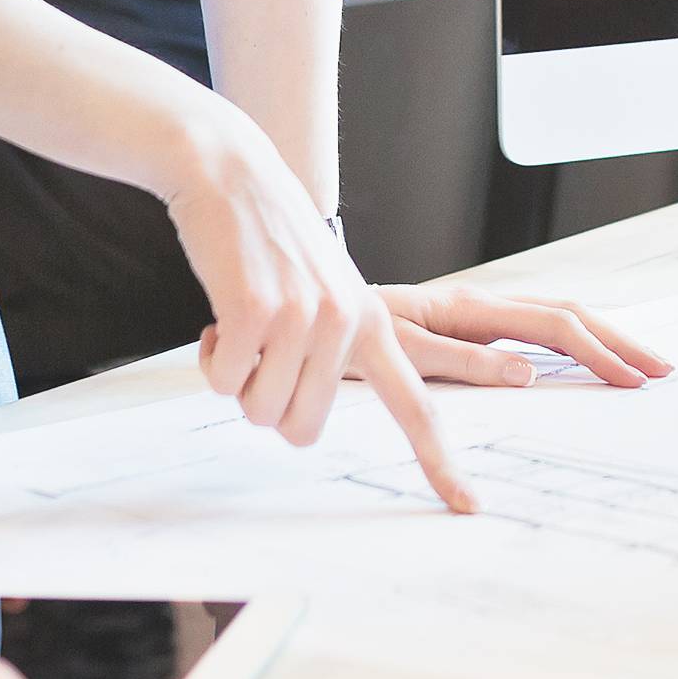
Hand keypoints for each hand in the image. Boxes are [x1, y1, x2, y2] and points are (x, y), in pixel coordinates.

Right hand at [167, 108, 475, 511]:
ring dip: (236, 379)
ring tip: (241, 322)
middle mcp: (347, 324)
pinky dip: (208, 359)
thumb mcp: (325, 290)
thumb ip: (333, 349)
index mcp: (374, 324)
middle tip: (258, 352)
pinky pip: (223, 382)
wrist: (230, 171)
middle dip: (269, 404)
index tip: (468, 507)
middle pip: (302, 429)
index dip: (440, 462)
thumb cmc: (270, 241)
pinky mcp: (255, 311)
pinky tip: (217, 312)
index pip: (419, 408)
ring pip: (260, 412)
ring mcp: (303, 317)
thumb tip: (301, 422)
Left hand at [376, 283, 673, 387]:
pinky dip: (573, 340)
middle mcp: (483, 303)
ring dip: (602, 337)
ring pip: (557, 317)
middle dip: (618, 340)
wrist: (313, 311)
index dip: (598, 352)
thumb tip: (528, 374)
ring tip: (639, 364)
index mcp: (472, 307)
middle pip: (570, 314)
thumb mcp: (399, 351)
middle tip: (662, 370)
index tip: (632, 379)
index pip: (555, 326)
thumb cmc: (351, 333)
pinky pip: (534, 328)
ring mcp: (480, 312)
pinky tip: (587, 357)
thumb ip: (462, 362)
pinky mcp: (471, 325)